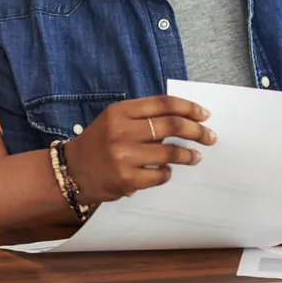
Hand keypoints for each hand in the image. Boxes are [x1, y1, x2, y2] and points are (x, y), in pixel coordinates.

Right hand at [59, 95, 215, 206]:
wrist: (71, 171)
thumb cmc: (98, 144)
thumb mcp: (114, 120)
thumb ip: (142, 117)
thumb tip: (182, 118)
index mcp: (120, 111)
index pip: (163, 104)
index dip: (188, 108)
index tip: (204, 115)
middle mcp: (121, 131)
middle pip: (171, 125)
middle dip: (196, 131)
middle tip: (209, 137)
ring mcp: (123, 155)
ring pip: (169, 152)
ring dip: (188, 155)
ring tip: (196, 156)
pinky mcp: (126, 178)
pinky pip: (159, 175)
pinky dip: (167, 173)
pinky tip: (167, 172)